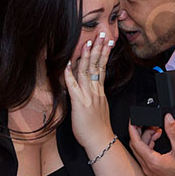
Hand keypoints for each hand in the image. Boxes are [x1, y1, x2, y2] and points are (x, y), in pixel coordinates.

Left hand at [63, 33, 114, 151]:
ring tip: (88, 42)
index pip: (102, 68)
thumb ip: (96, 96)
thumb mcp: (100, 108)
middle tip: (102, 34)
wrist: (100, 141)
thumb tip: (93, 89)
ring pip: (87, 72)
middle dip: (99, 48)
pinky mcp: (79, 103)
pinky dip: (69, 75)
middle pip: (97, 65)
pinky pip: (73, 86)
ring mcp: (88, 96)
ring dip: (87, 56)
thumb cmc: (99, 128)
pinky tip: (68, 65)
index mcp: (100, 92)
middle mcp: (95, 91)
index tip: (106, 42)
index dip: (103, 54)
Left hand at [129, 113, 174, 175]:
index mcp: (152, 161)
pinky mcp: (151, 171)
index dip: (133, 129)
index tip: (133, 120)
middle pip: (135, 145)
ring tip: (157, 130)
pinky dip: (148, 145)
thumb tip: (167, 118)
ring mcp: (148, 170)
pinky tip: (157, 139)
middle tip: (148, 122)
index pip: (135, 142)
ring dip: (145, 138)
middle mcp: (147, 167)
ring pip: (139, 150)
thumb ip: (173, 132)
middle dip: (140, 132)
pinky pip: (144, 155)